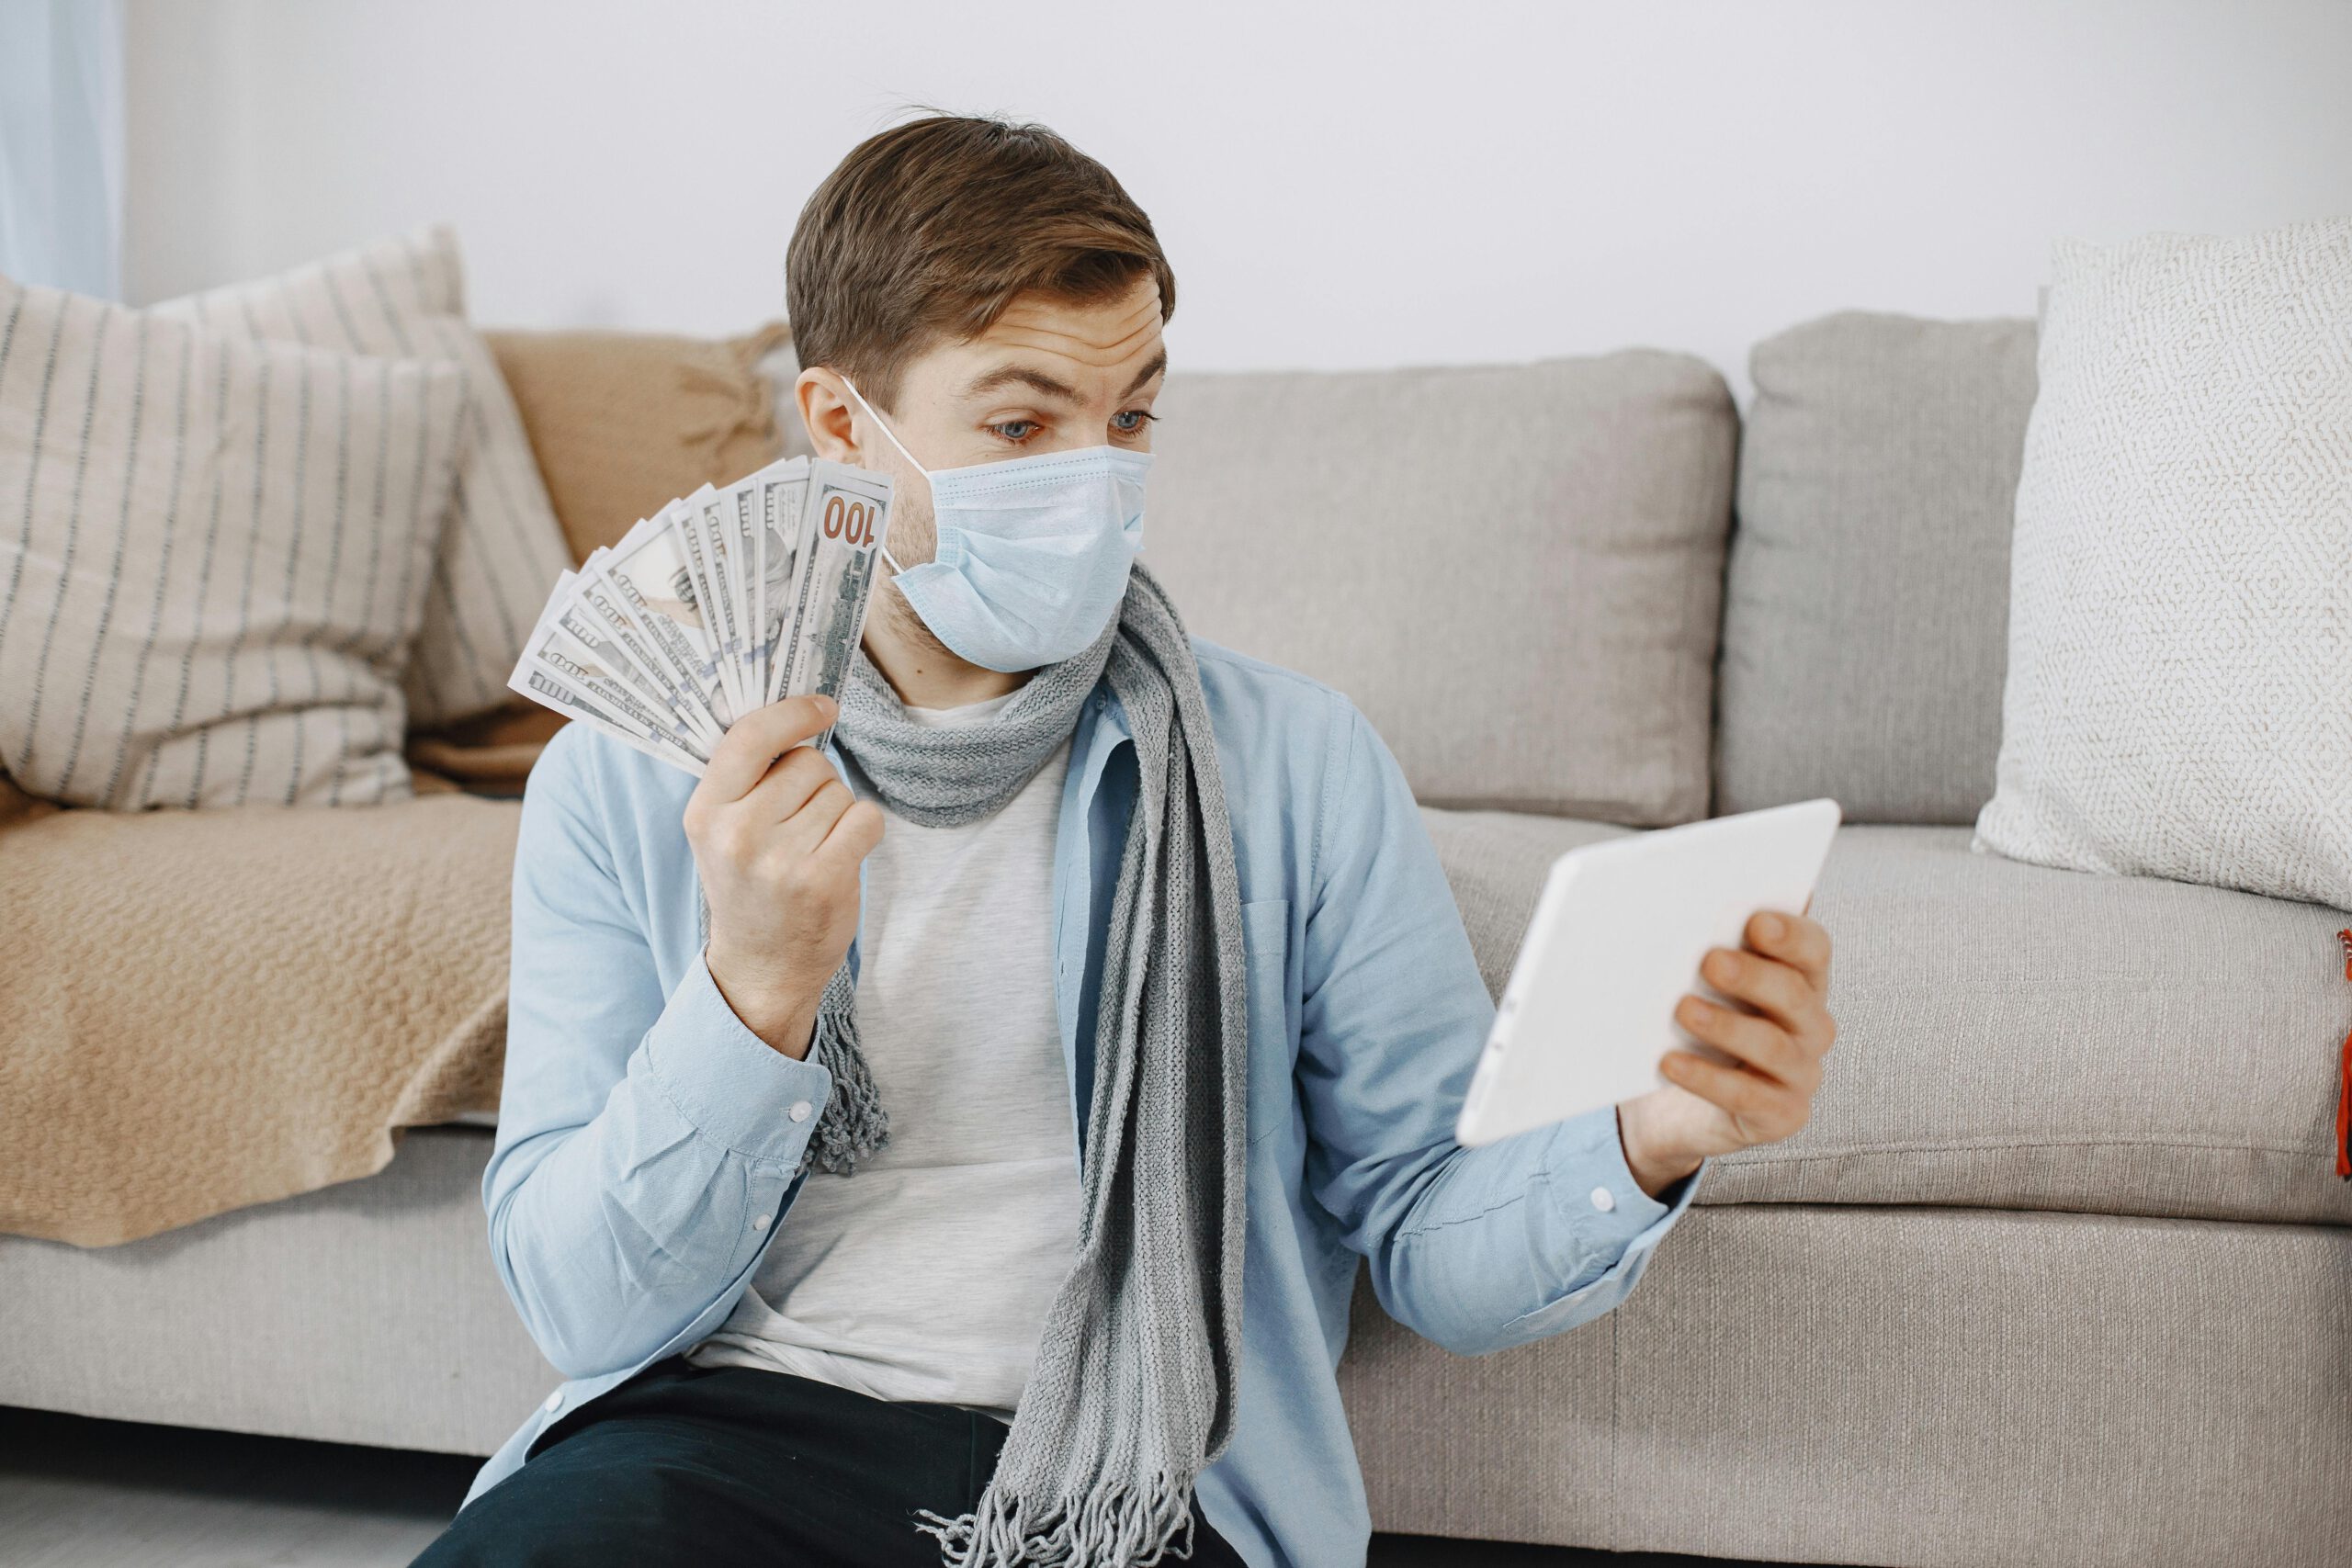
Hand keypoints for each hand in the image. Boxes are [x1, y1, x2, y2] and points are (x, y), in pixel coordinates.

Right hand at [682, 694, 883, 1058]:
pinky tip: (840, 855)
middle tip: (797, 825)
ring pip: (839, 791)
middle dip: (815, 783)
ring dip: (836, 812)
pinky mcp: (824, 880)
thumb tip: (796, 706)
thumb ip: (743, 775)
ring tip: (811, 848)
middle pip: (808, 762)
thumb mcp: (720, 830)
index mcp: (706, 812)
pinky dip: (863, 830)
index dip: (793, 713)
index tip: (822, 707)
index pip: (750, 736)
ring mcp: (782, 860)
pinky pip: (866, 818)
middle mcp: (738, 834)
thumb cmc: (749, 886)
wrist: (762, 966)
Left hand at [1615, 905, 1836, 1198]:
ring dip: (1726, 1026)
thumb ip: (1707, 957)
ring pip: (1772, 1046)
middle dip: (1752, 976)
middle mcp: (1812, 1025)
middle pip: (1794, 994)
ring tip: (1683, 1009)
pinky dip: (1706, 1078)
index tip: (1755, 921)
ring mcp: (1802, 1073)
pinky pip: (1746, 1095)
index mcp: (1803, 980)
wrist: (1687, 1105)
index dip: (1791, 934)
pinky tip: (1669, 1062)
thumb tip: (1673, 922)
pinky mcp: (1781, 1114)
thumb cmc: (1701, 1027)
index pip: (1814, 948)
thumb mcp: (1707, 990)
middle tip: (1709, 961)